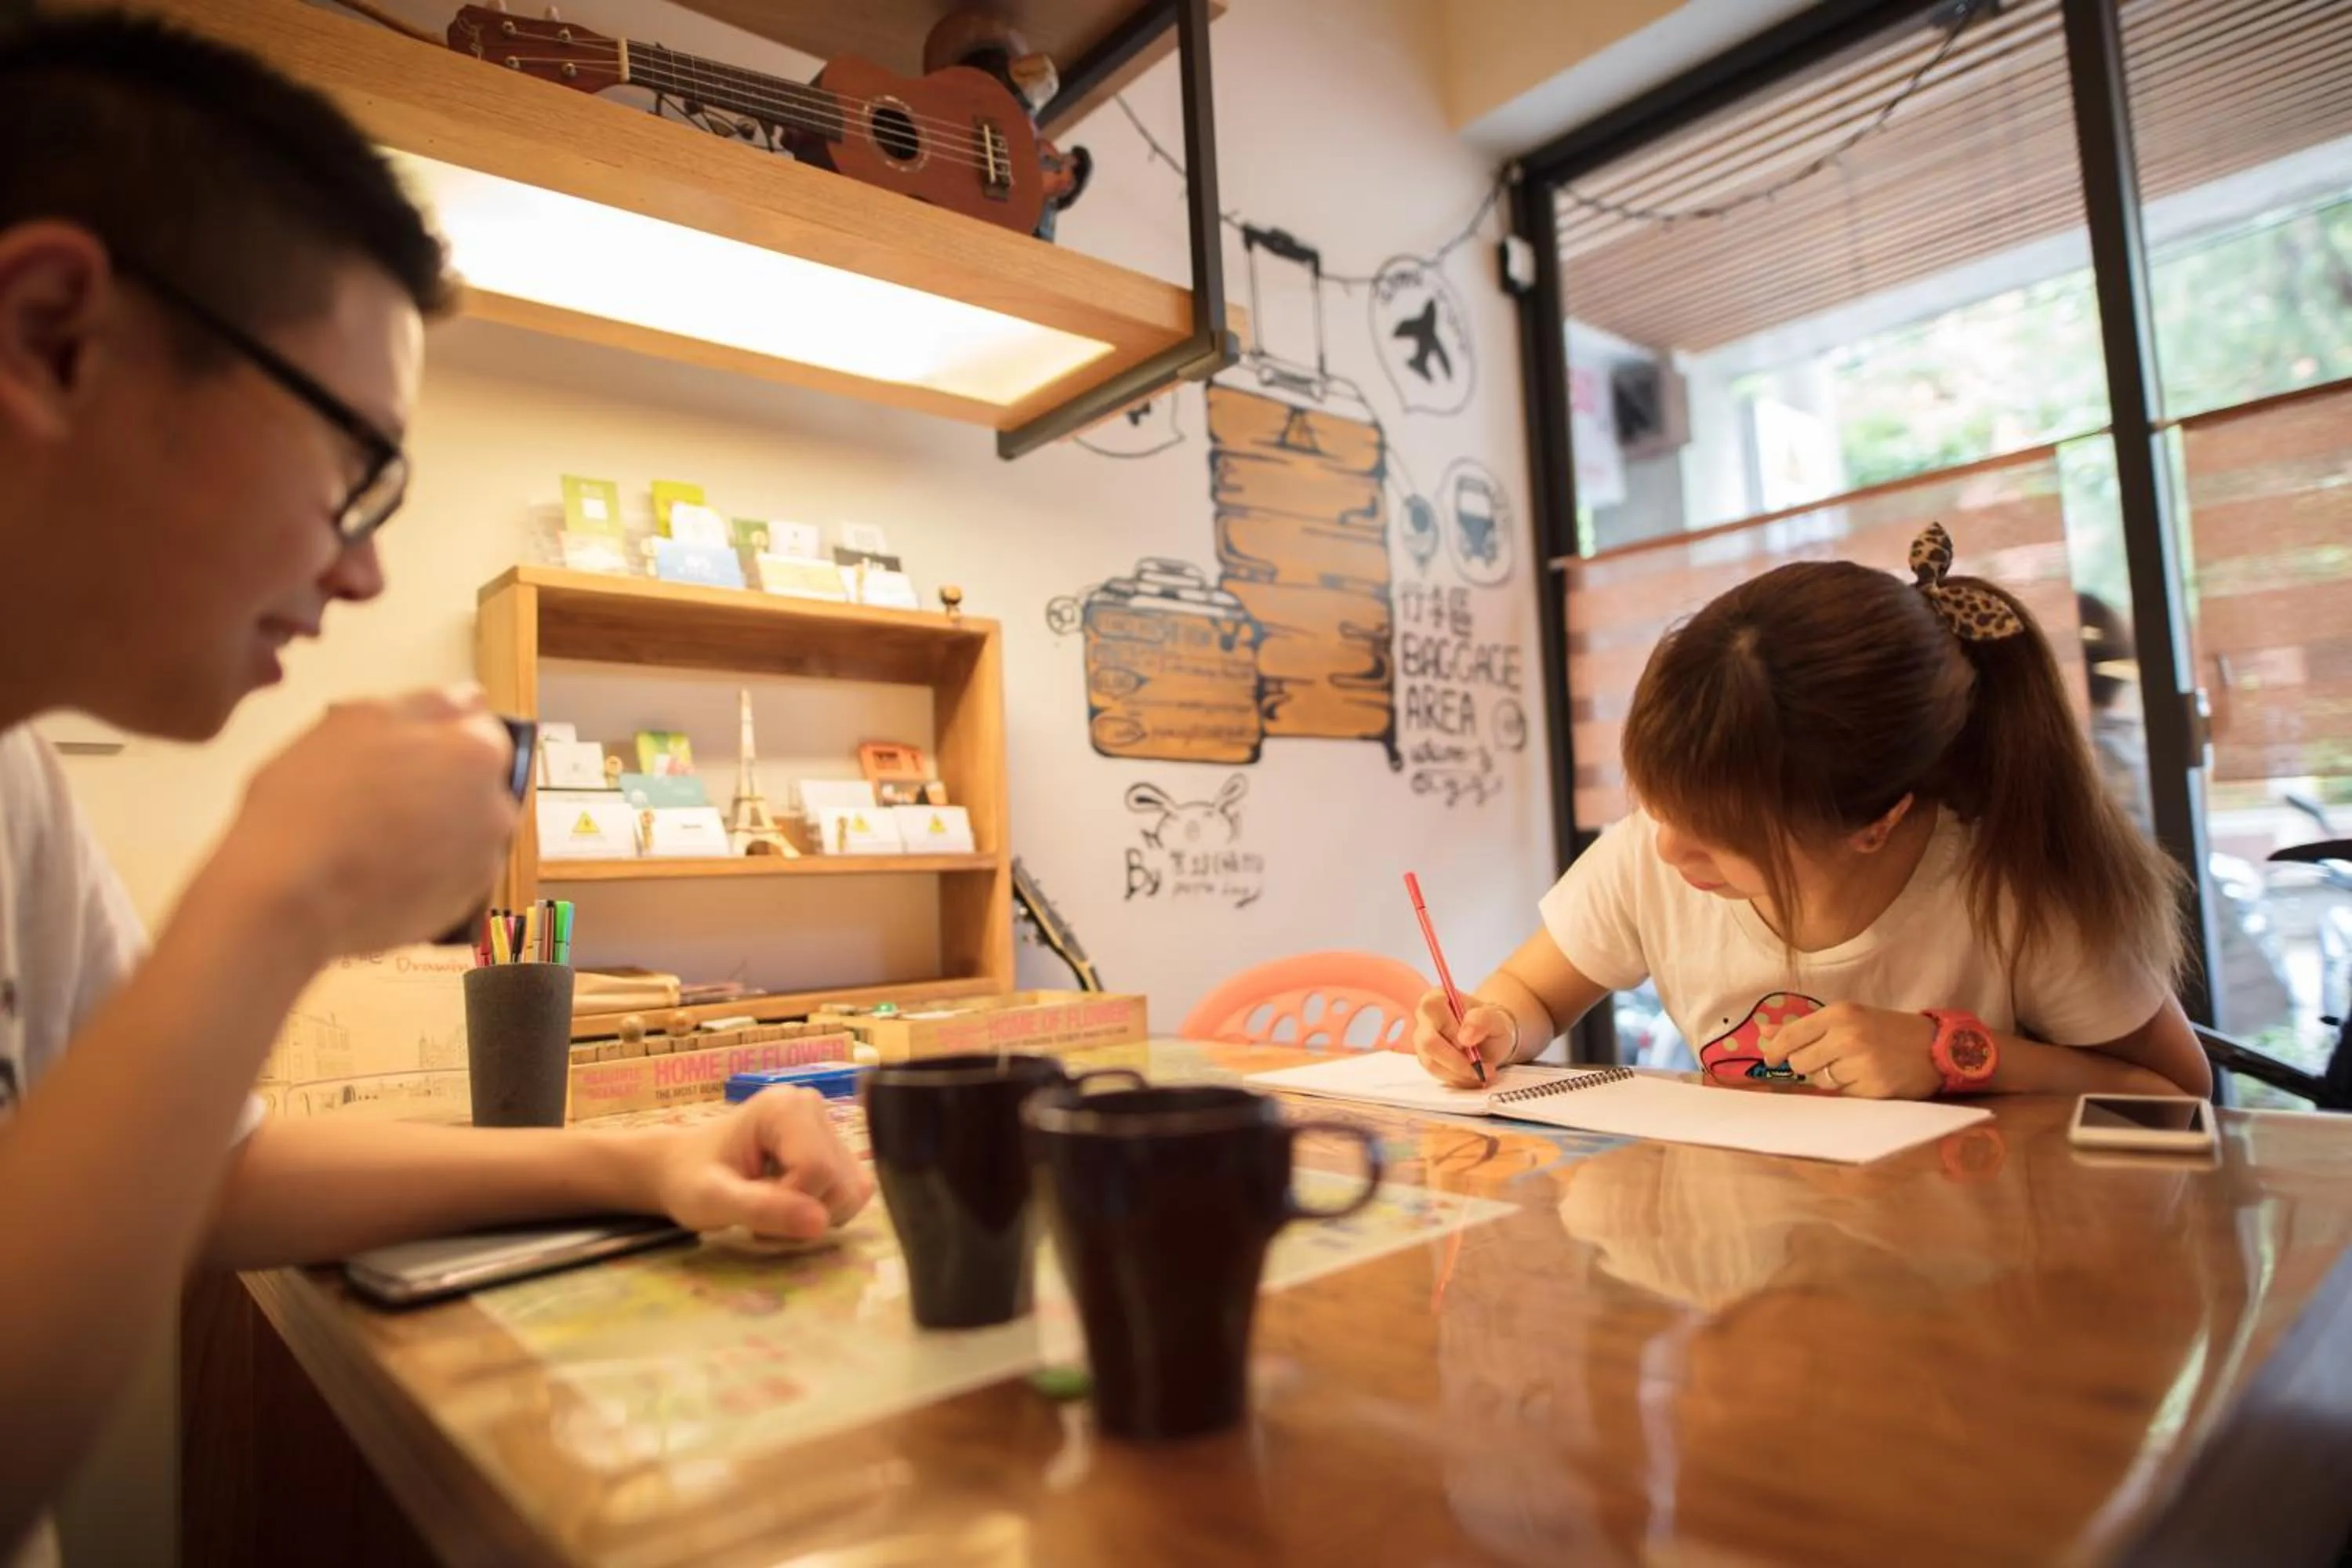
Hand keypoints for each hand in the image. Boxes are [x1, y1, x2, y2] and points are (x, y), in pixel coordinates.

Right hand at [206, 688, 518, 958]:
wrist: (287, 896)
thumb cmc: (312, 801)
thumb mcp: (357, 719)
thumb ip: (427, 703)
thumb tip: (470, 699)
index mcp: (478, 755)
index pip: (480, 733)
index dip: (437, 738)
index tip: (399, 752)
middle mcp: (496, 811)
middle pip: (476, 786)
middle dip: (440, 785)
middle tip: (376, 794)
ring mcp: (481, 867)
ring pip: (463, 834)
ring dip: (433, 830)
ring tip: (371, 837)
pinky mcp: (458, 911)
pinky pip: (447, 879)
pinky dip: (423, 872)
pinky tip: (377, 871)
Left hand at [643, 1088, 873, 1239]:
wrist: (684, 1169)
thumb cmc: (690, 1180)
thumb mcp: (713, 1200)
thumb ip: (763, 1209)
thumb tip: (820, 1223)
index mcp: (785, 1107)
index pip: (817, 1169)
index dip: (790, 1204)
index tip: (752, 1207)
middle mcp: (814, 1108)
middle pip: (838, 1182)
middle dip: (802, 1213)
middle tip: (759, 1214)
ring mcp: (827, 1128)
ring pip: (850, 1191)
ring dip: (814, 1217)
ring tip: (772, 1210)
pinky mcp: (836, 1150)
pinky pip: (852, 1192)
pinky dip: (825, 1212)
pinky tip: (790, 1205)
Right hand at [1412, 988, 1511, 1088]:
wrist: (1491, 1039)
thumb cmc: (1491, 1024)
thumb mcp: (1496, 1019)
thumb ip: (1482, 1021)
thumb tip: (1464, 1037)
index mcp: (1437, 998)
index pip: (1432, 1010)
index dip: (1450, 1030)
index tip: (1471, 1043)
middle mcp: (1424, 1018)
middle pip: (1428, 1042)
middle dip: (1457, 1060)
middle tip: (1481, 1066)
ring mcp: (1422, 1041)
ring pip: (1432, 1063)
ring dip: (1461, 1073)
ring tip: (1484, 1072)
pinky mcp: (1427, 1060)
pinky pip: (1437, 1074)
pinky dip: (1459, 1079)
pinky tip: (1474, 1075)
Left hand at [1758, 1003, 1939, 1099]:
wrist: (1937, 1046)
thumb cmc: (1889, 1030)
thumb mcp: (1850, 1019)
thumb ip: (1807, 1028)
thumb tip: (1764, 1034)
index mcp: (1840, 1014)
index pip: (1791, 1035)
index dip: (1776, 1049)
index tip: (1772, 1058)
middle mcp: (1847, 1036)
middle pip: (1800, 1063)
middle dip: (1808, 1066)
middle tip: (1830, 1060)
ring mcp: (1860, 1063)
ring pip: (1820, 1081)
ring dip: (1831, 1078)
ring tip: (1856, 1067)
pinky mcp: (1873, 1088)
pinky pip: (1843, 1095)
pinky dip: (1851, 1090)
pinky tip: (1869, 1078)